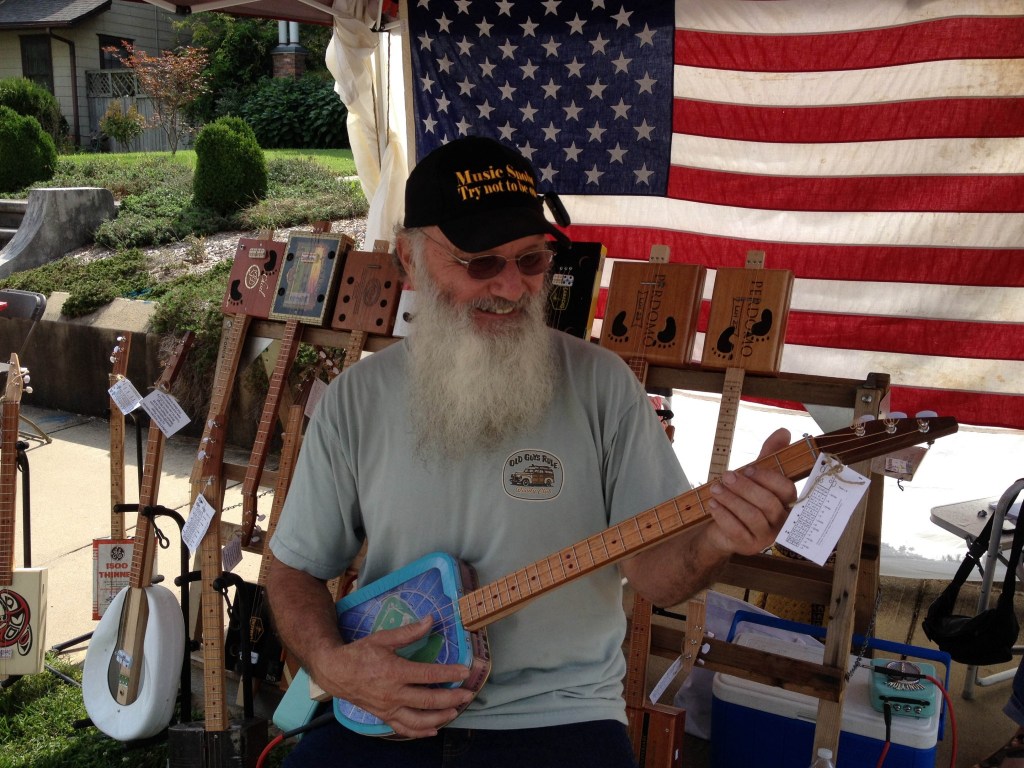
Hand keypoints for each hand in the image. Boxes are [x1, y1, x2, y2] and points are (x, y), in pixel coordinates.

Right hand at [309, 614, 474, 738]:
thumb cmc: (360, 653)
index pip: (429, 674)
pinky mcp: (384, 716)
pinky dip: (420, 732)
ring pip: (419, 720)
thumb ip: (409, 632)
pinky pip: (404, 729)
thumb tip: (431, 620)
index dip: (449, 673)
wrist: (336, 672)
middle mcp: (393, 693)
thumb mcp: (383, 638)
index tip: (465, 672)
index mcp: (395, 671)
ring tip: (455, 712)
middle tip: (468, 694)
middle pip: (428, 700)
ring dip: (440, 717)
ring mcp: (388, 708)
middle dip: (451, 698)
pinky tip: (434, 730)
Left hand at [702, 428, 796, 556]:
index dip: (768, 478)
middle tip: (726, 477)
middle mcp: (781, 521)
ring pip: (753, 517)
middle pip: (769, 504)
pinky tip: (712, 504)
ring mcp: (767, 537)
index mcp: (787, 503)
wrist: (721, 529)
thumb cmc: (743, 499)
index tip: (748, 469)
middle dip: (745, 488)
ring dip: (731, 500)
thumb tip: (784, 432)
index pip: (787, 490)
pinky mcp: (749, 547)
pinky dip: (723, 515)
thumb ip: (769, 454)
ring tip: (715, 489)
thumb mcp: (754, 475)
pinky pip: (737, 531)